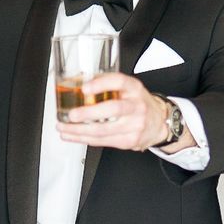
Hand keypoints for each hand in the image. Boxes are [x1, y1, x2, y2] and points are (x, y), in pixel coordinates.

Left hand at [57, 74, 187, 151]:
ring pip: (104, 130)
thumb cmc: (138, 103)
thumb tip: (78, 83)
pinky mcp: (129, 141)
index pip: (118, 82)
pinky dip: (84, 139)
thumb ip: (108, 86)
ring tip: (64, 128)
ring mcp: (134, 125)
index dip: (101, 84)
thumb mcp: (129, 89)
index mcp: (134, 89)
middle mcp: (136, 106)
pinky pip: (103, 141)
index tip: (84, 88)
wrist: (159, 123)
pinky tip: (72, 136)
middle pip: (113, 109)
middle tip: (71, 115)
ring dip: (79, 131)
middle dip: (89, 113)